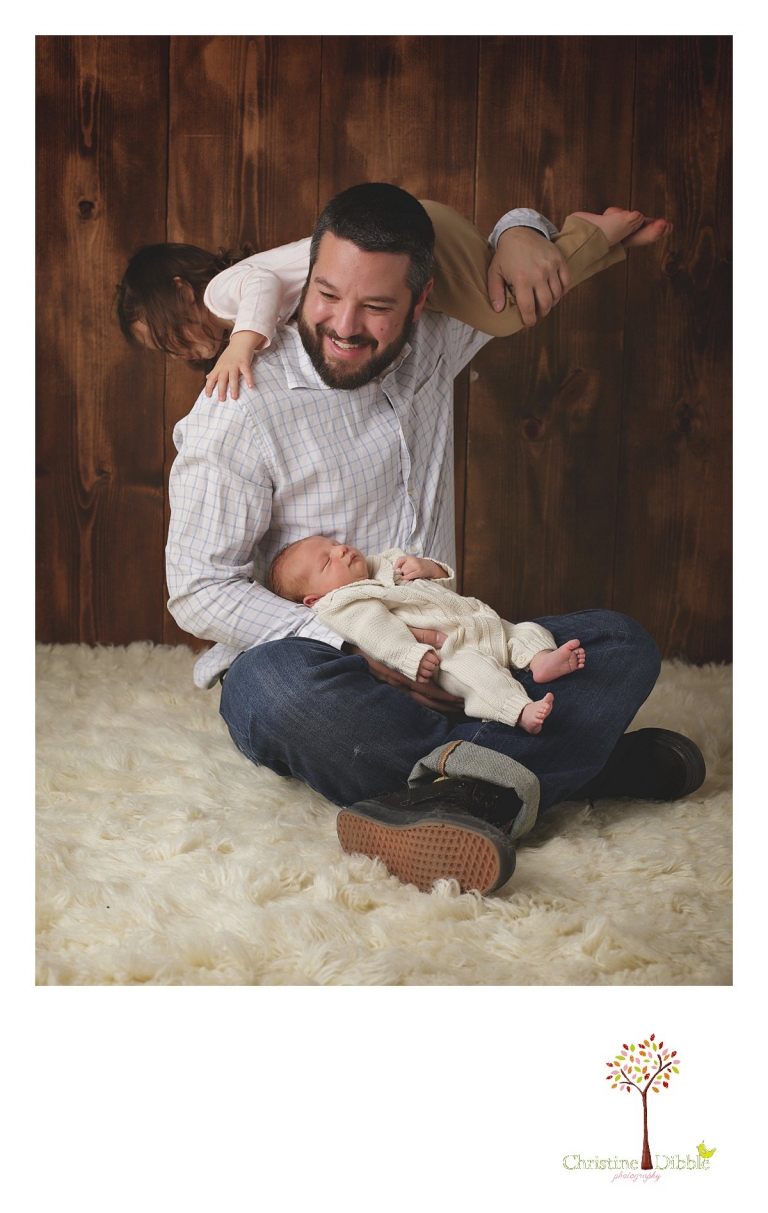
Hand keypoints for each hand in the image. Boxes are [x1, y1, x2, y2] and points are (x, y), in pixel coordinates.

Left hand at [204, 330, 266, 400]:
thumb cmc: (230, 354)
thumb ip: (214, 371)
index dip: (209, 387)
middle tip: (221, 400)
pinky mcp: (244, 363)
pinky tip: (251, 386)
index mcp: (219, 367)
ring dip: (233, 387)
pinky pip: (246, 372)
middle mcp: (225, 366)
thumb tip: (207, 378)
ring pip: (233, 377)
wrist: (240, 342)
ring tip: (234, 397)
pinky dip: (249, 379)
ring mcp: (235, 364)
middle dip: (221, 390)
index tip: (208, 396)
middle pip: (222, 379)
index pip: (211, 378)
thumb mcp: (220, 362)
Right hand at [347, 629, 463, 713]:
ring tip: (450, 708)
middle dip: (443, 705)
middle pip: (424, 700)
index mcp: (403, 671)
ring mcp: (391, 685)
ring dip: (434, 706)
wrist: (354, 638)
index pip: (428, 689)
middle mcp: (397, 682)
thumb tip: (445, 639)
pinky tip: (430, 703)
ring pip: (415, 702)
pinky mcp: (387, 684)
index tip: (459, 698)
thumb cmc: (380, 633)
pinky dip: (421, 702)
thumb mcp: (403, 630)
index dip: (444, 696)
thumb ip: (424, 636)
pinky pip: (407, 698)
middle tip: (461, 706)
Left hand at [394, 555, 446, 581]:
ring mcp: (417, 566)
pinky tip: (404, 579)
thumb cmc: (418, 565)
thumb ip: (403, 563)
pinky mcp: (419, 572)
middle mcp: (413, 560)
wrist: (431, 567)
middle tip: (406, 573)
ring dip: (405, 575)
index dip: (396, 566)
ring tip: (410, 575)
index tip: (394, 570)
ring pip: (405, 573)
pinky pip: (410, 575)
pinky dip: (406, 578)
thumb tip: (394, 570)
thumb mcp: (411, 561)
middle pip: (402, 569)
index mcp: (410, 557)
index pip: (399, 560)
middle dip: (402, 572)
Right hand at [416, 648, 440, 682]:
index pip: (435, 661)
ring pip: (428, 674)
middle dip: (433, 666)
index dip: (436, 661)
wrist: (401, 653)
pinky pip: (422, 680)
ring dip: (430, 673)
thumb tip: (441, 652)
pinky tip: (426, 677)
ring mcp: (416, 669)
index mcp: (424, 655)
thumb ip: (432, 648)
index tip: (434, 660)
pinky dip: (425, 679)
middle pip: (432, 667)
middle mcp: (420, 662)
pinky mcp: (413, 674)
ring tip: (428, 670)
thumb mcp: (423, 645)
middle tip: (431, 665)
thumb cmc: (414, 649)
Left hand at [487, 227, 570, 326]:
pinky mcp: (559, 259)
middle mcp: (538, 274)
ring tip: (545, 303)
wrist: (519, 231)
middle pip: (545, 304)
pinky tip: (555, 292)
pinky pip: (566, 281)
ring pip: (557, 294)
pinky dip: (563, 290)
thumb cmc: (505, 254)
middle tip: (537, 314)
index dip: (529, 320)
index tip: (529, 322)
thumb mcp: (495, 272)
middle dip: (541, 313)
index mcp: (522, 279)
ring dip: (552, 303)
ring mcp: (551, 266)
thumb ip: (495, 292)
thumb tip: (498, 310)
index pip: (528, 308)